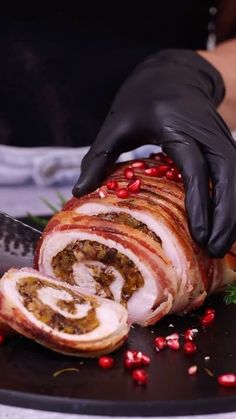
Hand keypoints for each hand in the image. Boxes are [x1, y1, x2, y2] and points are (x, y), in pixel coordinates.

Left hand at [73, 49, 235, 257]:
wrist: (174, 72)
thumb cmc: (142, 99)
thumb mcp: (116, 124)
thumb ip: (99, 157)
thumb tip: (79, 191)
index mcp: (180, 129)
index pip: (196, 169)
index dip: (200, 203)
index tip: (199, 235)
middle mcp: (208, 134)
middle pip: (228, 177)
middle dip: (226, 216)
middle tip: (213, 250)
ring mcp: (221, 139)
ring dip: (234, 213)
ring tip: (222, 246)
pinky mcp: (225, 145)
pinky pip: (235, 176)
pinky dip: (234, 201)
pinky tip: (228, 225)